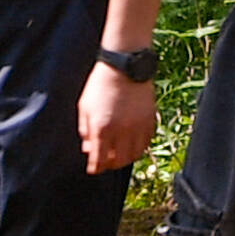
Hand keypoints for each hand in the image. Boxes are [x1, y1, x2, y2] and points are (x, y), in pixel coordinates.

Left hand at [76, 56, 158, 176]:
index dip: (95, 167)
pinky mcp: (150, 120)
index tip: (93, 168)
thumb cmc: (100, 84)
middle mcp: (122, 131)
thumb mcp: (84, 107)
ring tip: (119, 154)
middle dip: (110, 165)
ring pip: (134, 155)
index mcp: (102, 128)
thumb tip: (89, 148)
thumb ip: (85, 130)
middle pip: (118, 161)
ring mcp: (138, 126)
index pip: (99, 159)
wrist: (124, 66)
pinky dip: (138, 148)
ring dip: (125, 158)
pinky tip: (132, 144)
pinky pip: (146, 142)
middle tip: (105, 162)